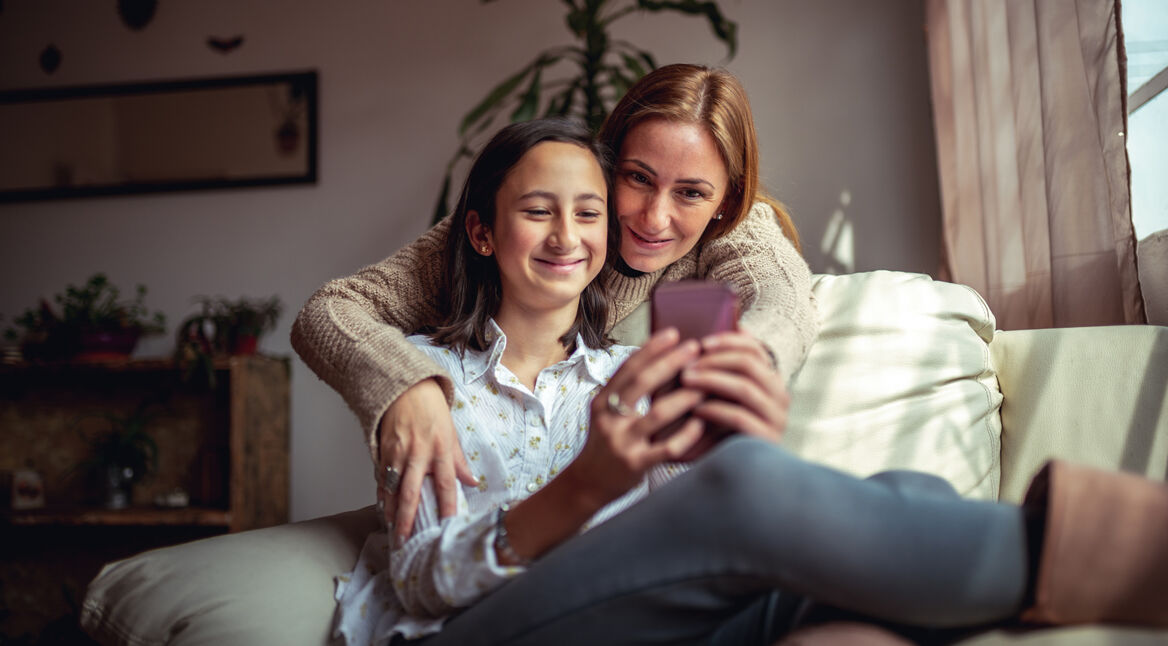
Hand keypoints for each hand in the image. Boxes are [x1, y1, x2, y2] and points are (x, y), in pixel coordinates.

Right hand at [377, 378, 476, 542]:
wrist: (405, 387)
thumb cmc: (432, 409)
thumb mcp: (451, 432)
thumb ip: (460, 460)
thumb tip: (472, 482)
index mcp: (440, 449)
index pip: (446, 484)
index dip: (447, 506)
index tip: (446, 526)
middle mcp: (418, 454)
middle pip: (411, 494)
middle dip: (406, 520)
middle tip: (404, 541)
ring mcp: (397, 453)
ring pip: (391, 489)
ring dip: (391, 512)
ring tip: (392, 531)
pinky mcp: (382, 450)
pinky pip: (381, 477)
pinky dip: (381, 494)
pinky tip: (382, 508)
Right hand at [566, 328, 706, 504]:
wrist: (587, 485)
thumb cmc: (605, 443)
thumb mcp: (606, 414)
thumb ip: (626, 391)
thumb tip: (658, 359)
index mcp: (602, 402)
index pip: (627, 368)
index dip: (650, 349)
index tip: (673, 333)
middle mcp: (609, 419)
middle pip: (642, 383)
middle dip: (670, 362)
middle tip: (694, 348)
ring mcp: (622, 442)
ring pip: (658, 414)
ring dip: (685, 397)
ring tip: (705, 385)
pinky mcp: (636, 465)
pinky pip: (667, 447)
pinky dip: (687, 434)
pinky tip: (701, 422)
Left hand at [680, 331, 789, 446]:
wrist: (732, 471)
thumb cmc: (720, 426)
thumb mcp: (721, 393)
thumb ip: (722, 366)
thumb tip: (733, 326)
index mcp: (771, 379)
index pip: (756, 349)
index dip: (728, 340)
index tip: (701, 342)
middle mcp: (780, 396)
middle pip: (750, 364)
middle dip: (715, 360)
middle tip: (687, 364)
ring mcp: (777, 418)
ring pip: (745, 388)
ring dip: (711, 380)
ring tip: (686, 380)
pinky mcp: (766, 439)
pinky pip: (739, 417)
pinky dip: (715, 409)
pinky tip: (696, 408)